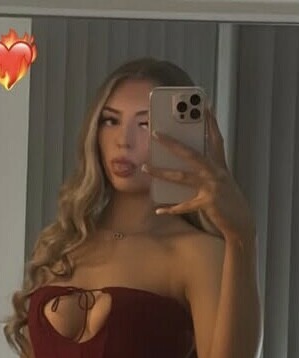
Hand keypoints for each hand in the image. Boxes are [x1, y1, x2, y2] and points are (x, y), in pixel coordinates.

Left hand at [143, 106, 255, 242]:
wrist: (241, 223)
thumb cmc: (228, 203)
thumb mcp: (220, 184)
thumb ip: (206, 174)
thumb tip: (182, 169)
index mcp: (220, 166)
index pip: (215, 139)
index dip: (210, 122)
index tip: (204, 105)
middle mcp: (216, 173)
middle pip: (191, 153)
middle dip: (172, 143)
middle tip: (156, 133)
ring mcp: (212, 187)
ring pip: (182, 176)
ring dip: (162, 172)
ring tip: (146, 167)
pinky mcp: (208, 203)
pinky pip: (184, 205)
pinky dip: (171, 209)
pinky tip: (159, 210)